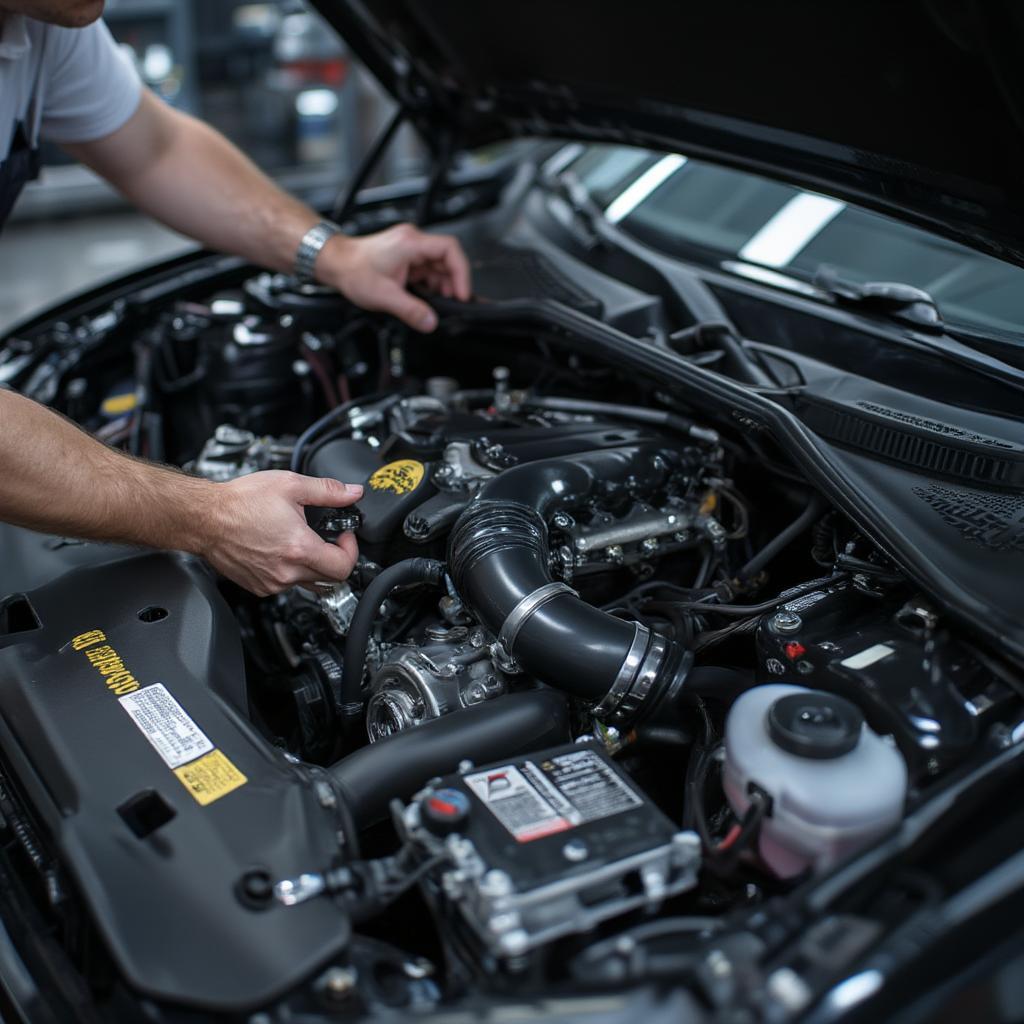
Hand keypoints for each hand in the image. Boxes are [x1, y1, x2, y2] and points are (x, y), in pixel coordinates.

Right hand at [198, 471, 362, 595]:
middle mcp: (286, 571)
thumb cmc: (239, 502)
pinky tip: (283, 551)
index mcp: (298, 548)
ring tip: (303, 543)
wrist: (205, 518)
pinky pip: (287, 585)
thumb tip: (352, 493)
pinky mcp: (259, 587)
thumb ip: (327, 491)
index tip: (343, 535)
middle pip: (331, 580)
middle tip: (329, 539)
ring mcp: (271, 583)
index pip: (344, 567)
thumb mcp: (290, 485)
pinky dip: (292, 571)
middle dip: (336, 558)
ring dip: (314, 566)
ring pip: (309, 584)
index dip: (350, 550)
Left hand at [318, 223, 471, 331]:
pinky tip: (426, 299)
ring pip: (439, 267)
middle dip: (452, 284)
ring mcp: (411, 250)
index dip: (462, 272)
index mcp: (410, 243)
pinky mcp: (407, 259)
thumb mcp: (384, 296)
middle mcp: (413, 242)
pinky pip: (428, 271)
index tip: (462, 293)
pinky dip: (431, 286)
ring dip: (442, 287)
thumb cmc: (353, 270)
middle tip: (451, 304)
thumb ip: (411, 311)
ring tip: (436, 305)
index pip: (450, 249)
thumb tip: (431, 322)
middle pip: (447, 260)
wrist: (335, 263)